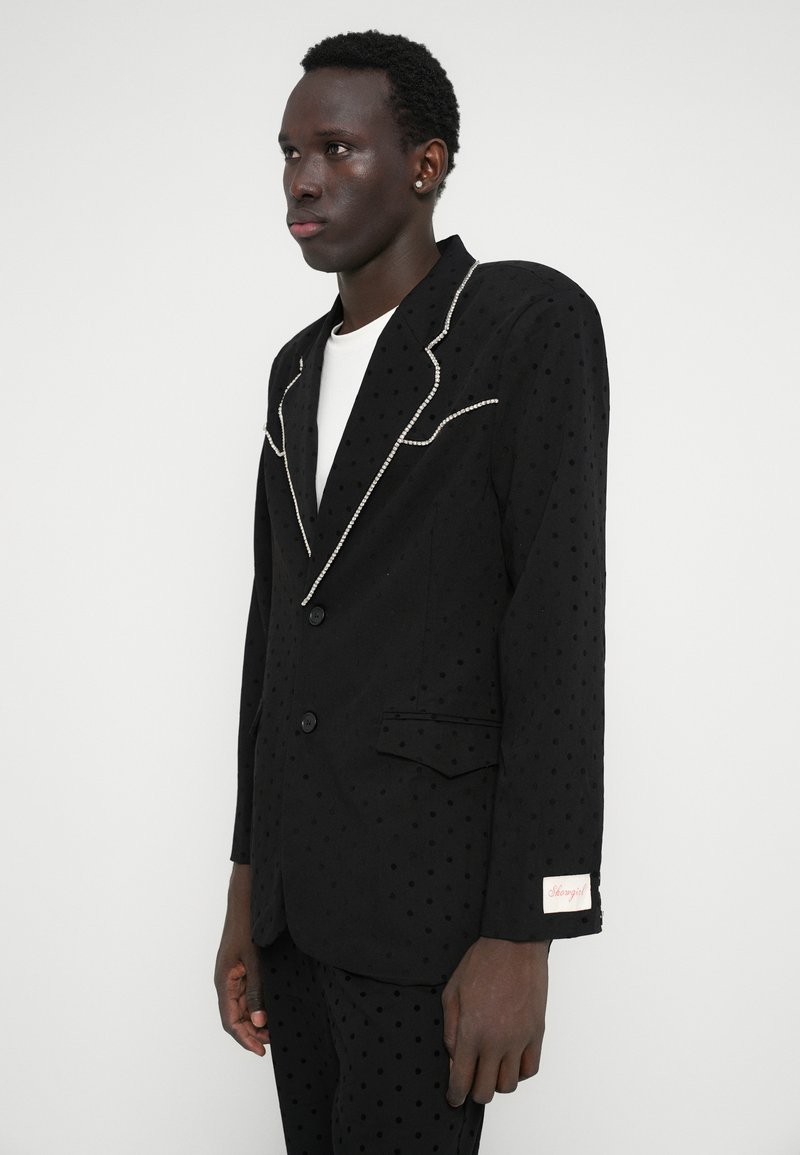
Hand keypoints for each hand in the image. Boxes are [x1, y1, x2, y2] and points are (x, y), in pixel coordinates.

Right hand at [214, 864, 269, 1055]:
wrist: (245, 901)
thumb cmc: (247, 927)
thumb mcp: (255, 960)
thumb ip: (256, 990)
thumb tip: (258, 1021)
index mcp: (224, 982)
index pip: (230, 1021)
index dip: (244, 1038)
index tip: (260, 1051)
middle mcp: (226, 982)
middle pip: (236, 1017)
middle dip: (252, 1032)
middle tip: (273, 1041)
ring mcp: (233, 976)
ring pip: (242, 1007)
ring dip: (255, 1020)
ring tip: (275, 1028)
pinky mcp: (241, 969)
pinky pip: (247, 994)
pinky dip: (257, 1005)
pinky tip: (270, 1009)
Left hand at [442, 936, 548, 1105]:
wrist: (514, 944)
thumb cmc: (481, 963)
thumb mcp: (452, 993)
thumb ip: (451, 1031)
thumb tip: (455, 1059)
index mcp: (472, 1032)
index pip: (462, 1080)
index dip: (456, 1095)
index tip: (454, 1098)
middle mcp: (496, 1042)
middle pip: (487, 1091)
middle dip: (475, 1092)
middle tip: (470, 1082)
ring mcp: (519, 1039)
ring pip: (510, 1084)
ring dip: (497, 1082)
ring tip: (490, 1068)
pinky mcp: (537, 1033)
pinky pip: (530, 1068)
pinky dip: (519, 1072)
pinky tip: (510, 1060)